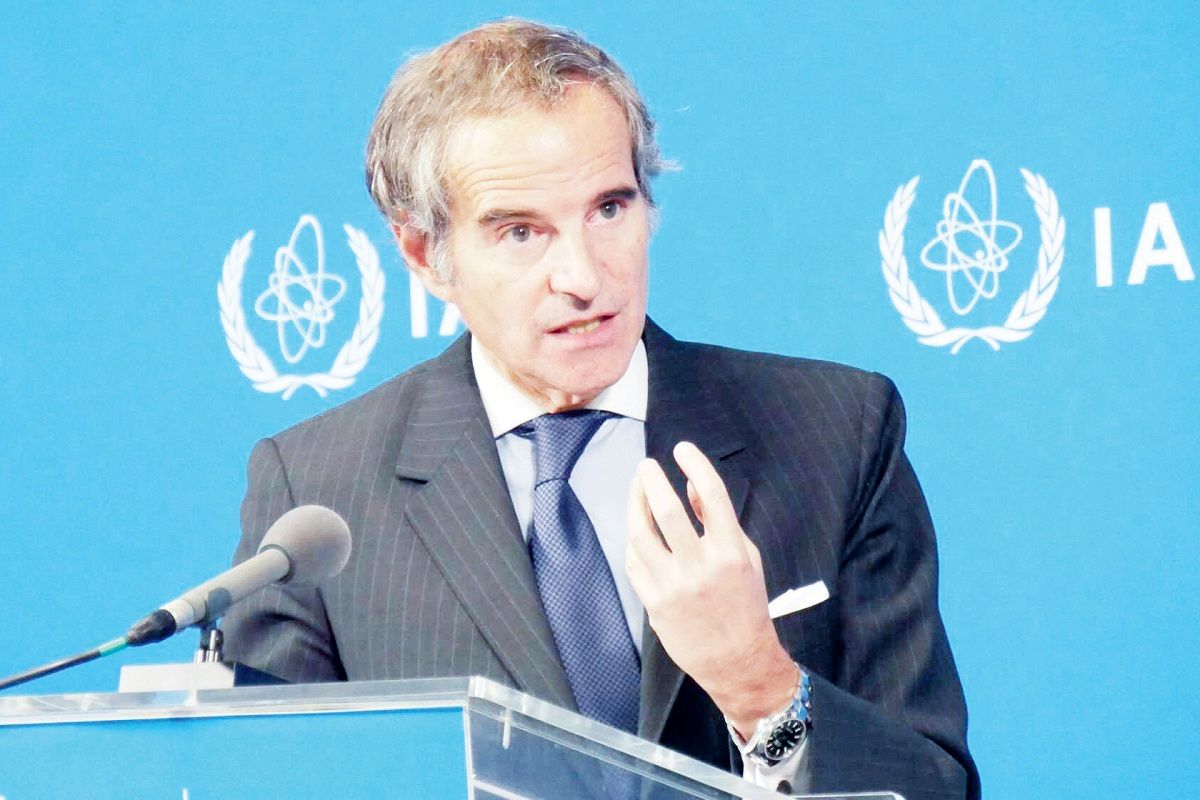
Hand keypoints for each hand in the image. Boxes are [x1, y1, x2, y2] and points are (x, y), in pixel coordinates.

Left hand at [625, 441, 795, 736]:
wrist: (737, 661)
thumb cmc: (746, 605)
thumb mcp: (747, 558)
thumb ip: (718, 522)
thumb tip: (692, 488)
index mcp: (731, 552)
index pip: (712, 496)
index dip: (695, 466)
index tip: (682, 449)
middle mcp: (701, 567)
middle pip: (667, 511)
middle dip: (652, 481)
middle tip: (646, 466)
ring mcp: (674, 586)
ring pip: (641, 535)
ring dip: (634, 506)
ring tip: (636, 490)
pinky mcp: (654, 603)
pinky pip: (634, 562)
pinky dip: (635, 540)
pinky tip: (637, 528)